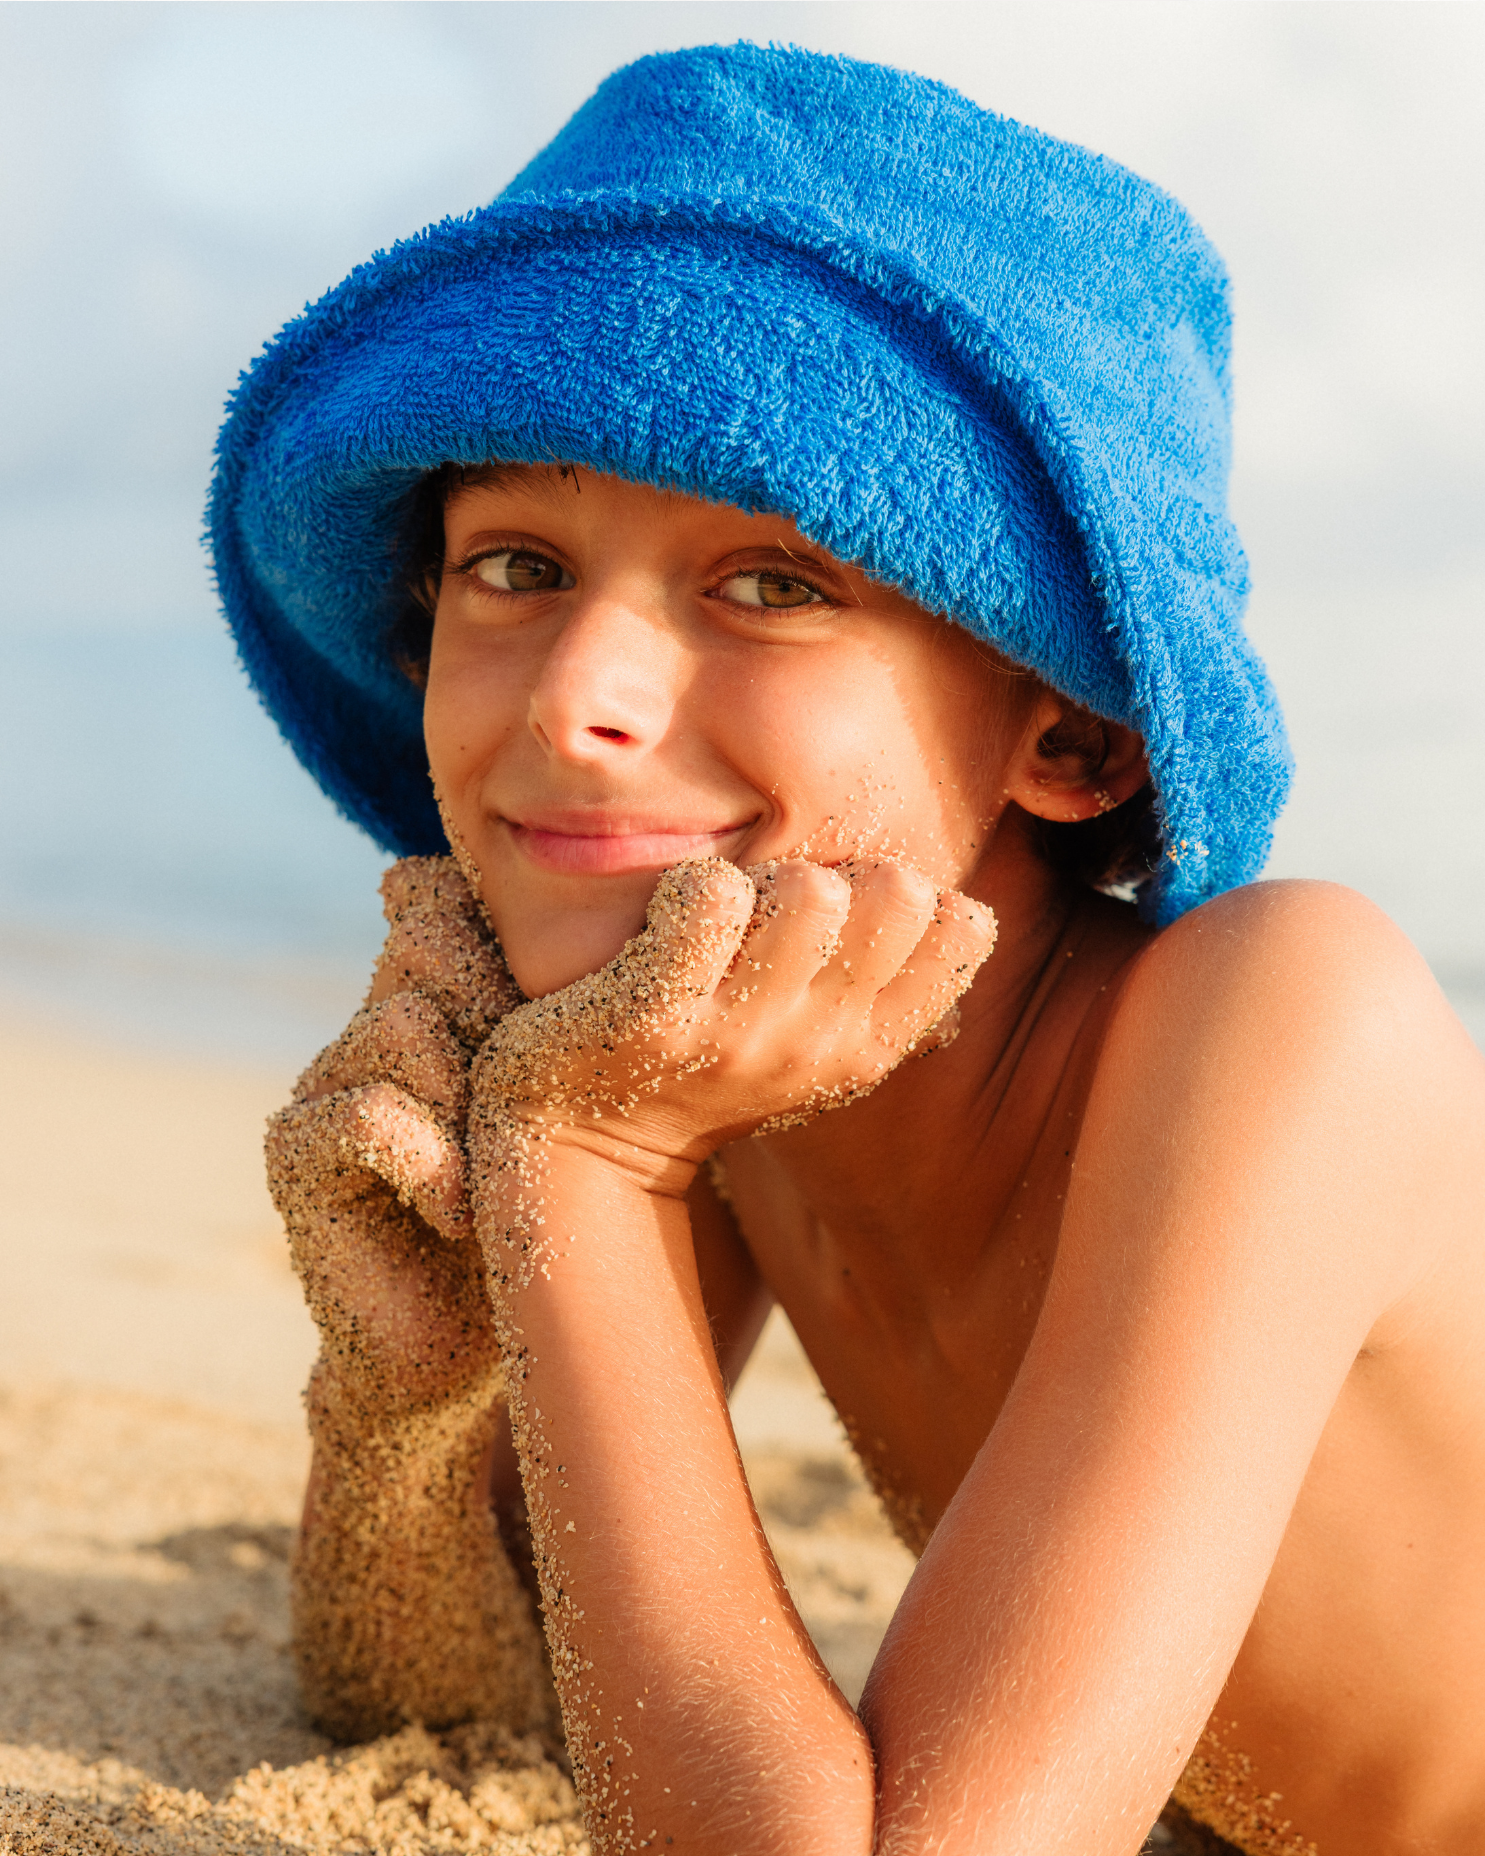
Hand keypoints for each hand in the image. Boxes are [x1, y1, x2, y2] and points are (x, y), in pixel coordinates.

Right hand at [268, 855, 519, 1413]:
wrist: (475, 1348)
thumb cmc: (545, 1215)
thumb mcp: (573, 1101)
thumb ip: (572, 1011)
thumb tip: (607, 921)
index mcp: (441, 994)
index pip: (442, 896)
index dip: (499, 932)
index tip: (553, 1016)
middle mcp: (377, 1020)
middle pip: (431, 937)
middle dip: (501, 1014)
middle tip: (529, 1109)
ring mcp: (328, 1079)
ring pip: (403, 1021)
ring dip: (469, 1099)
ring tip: (496, 1173)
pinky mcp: (295, 1150)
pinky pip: (368, 1112)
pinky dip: (427, 1164)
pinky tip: (455, 1213)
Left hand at [468, 857, 995, 1253]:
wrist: (580, 1146)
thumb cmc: (704, 1067)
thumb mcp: (809, 1043)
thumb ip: (874, 984)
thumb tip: (960, 915)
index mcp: (866, 1048)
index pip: (963, 930)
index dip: (911, 889)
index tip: (846, 912)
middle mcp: (816, 1047)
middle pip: (898, 892)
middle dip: (839, 869)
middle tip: (777, 906)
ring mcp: (736, 1037)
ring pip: (809, 891)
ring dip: (761, 877)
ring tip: (724, 916)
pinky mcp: (653, 1016)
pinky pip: (710, 899)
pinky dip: (690, 885)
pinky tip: (669, 916)